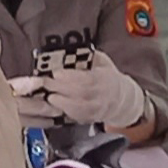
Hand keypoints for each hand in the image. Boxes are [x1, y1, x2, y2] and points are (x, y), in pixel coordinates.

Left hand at [33, 50, 150, 128]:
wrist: (121, 99)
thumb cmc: (108, 78)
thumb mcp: (103, 62)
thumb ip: (90, 56)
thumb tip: (75, 49)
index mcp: (105, 78)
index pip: (88, 79)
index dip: (71, 77)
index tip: (56, 73)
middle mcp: (102, 95)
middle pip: (80, 93)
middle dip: (60, 87)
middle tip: (45, 82)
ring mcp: (97, 108)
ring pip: (79, 107)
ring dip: (61, 102)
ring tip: (50, 96)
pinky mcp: (91, 118)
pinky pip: (77, 116)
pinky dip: (66, 112)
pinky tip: (56, 106)